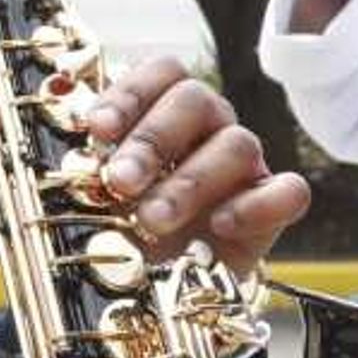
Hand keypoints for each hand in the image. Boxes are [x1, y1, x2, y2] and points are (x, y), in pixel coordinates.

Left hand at [82, 57, 310, 266]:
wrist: (163, 286)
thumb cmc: (126, 229)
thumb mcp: (97, 198)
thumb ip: (88, 171)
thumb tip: (67, 162)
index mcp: (163, 110)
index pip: (162, 71)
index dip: (130, 92)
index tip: (98, 130)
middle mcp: (207, 127)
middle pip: (195, 99)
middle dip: (152, 141)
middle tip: (120, 182)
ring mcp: (243, 165)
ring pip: (237, 144)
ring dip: (190, 182)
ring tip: (151, 220)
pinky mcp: (273, 205)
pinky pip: (290, 190)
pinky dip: (257, 206)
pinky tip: (220, 226)